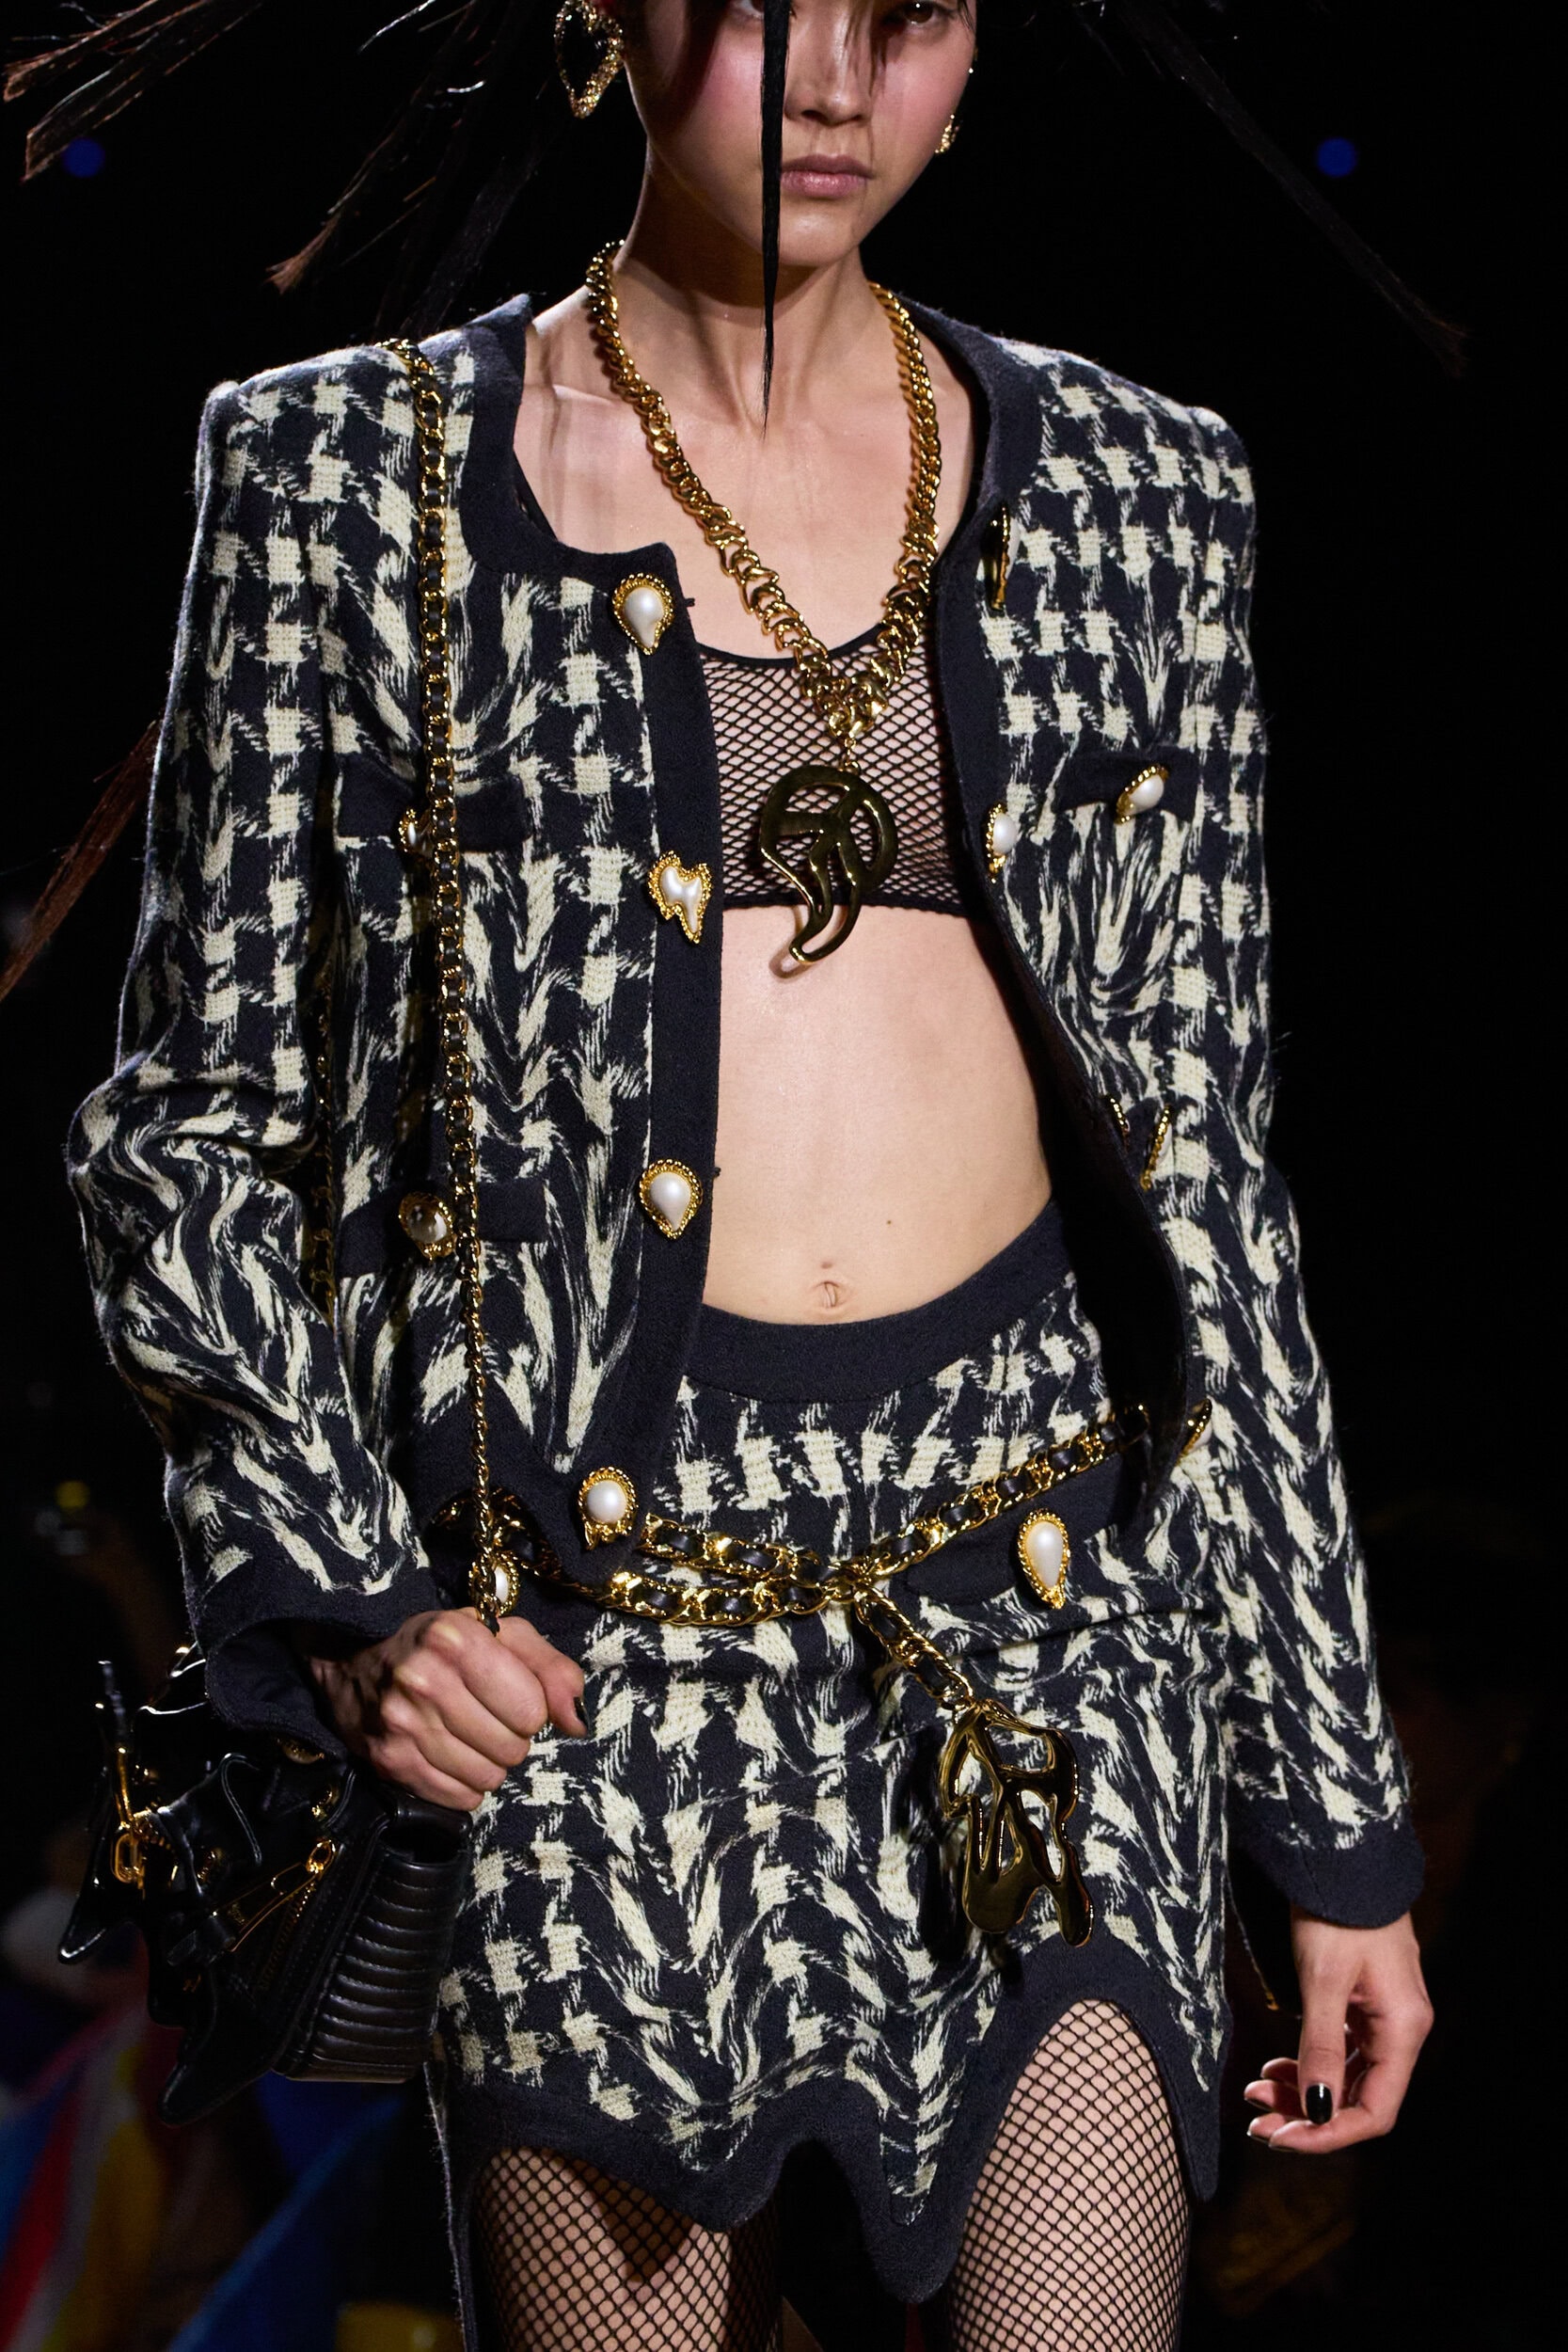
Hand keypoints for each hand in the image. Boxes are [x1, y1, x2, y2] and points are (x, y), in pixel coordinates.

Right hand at [308, 1609, 586, 1809]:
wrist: (355, 1662)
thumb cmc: (442, 1645)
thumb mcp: (500, 1635)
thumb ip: (550, 1669)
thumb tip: (576, 1722)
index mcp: (455, 1639)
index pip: (531, 1708)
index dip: (530, 1706)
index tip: (509, 1693)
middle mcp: (424, 1680)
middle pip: (511, 1746)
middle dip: (510, 1736)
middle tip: (486, 1716)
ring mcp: (401, 1724)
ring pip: (487, 1777)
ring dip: (489, 1762)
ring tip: (469, 1735)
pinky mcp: (389, 1761)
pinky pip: (458, 1798)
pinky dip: (464, 1784)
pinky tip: (450, 1756)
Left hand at [1244, 1907, 1431, 2152]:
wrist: (1340, 1859)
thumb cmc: (1336, 1912)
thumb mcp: (1322, 1980)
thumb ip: (1320, 2046)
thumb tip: (1315, 2112)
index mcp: (1402, 2030)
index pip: (1375, 2112)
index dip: (1328, 2134)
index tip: (1280, 2138)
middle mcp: (1399, 2032)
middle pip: (1357, 2100)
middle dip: (1306, 2117)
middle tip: (1256, 2124)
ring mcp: (1382, 2020)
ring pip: (1344, 2079)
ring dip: (1301, 2093)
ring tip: (1255, 2093)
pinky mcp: (1363, 2007)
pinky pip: (1338, 2054)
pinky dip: (1307, 2066)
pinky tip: (1273, 2069)